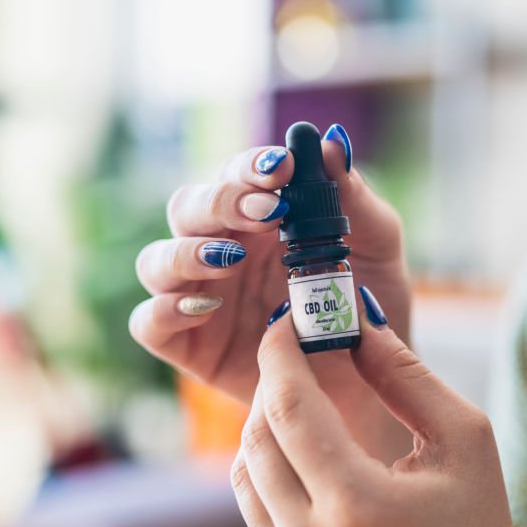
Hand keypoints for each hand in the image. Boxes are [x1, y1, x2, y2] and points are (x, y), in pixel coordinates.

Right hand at [128, 127, 411, 460]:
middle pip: (189, 208)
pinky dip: (164, 310)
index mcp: (263, 218)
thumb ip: (355, 199)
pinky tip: (203, 306)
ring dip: (187, 253)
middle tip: (265, 213)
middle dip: (220, 202)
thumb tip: (330, 144)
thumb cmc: (371, 306)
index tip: (282, 170)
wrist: (373, 382)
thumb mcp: (377, 248)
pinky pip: (149, 322)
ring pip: (157, 260)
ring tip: (231, 260)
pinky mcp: (190, 344)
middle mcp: (224, 249)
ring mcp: (202, 296)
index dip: (252, 167)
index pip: (240, 176)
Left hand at [231, 292, 526, 526]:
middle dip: (274, 386)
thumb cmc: (479, 524)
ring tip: (306, 406)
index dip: (280, 355)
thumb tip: (354, 322)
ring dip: (268, 430)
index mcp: (359, 509)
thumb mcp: (463, 437)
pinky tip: (311, 461)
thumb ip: (405, 375)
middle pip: (257, 440)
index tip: (285, 322)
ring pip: (246, 478)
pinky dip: (274, 477)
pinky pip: (257, 517)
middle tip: (297, 355)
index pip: (291, 409)